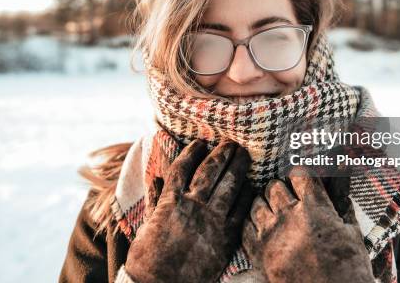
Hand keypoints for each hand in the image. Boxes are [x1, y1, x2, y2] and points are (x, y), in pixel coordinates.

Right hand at [125, 139, 253, 282]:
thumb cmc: (149, 257)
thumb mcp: (148, 223)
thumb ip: (156, 198)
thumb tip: (156, 177)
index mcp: (171, 201)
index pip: (183, 167)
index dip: (192, 152)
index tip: (200, 143)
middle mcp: (192, 206)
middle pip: (210, 170)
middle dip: (222, 153)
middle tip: (231, 143)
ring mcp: (211, 221)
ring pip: (229, 185)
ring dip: (238, 166)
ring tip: (244, 155)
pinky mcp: (225, 237)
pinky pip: (240, 210)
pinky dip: (246, 195)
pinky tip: (251, 186)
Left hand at [242, 168, 373, 282]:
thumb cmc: (348, 271)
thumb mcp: (353, 236)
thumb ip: (343, 208)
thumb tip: (341, 189)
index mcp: (315, 209)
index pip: (300, 175)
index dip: (301, 176)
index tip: (303, 182)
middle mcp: (290, 217)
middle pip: (274, 187)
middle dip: (281, 189)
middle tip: (288, 199)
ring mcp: (271, 234)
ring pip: (257, 204)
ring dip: (265, 205)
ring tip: (274, 212)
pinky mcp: (259, 253)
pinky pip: (246, 227)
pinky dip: (253, 225)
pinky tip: (263, 229)